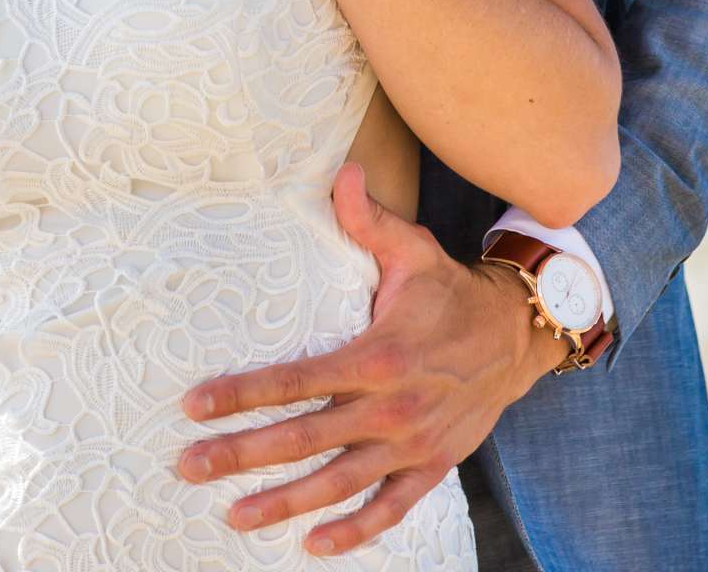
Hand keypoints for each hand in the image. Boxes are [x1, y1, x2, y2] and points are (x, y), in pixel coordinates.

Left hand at [173, 162, 567, 556]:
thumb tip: (343, 173)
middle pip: (305, 439)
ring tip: (234, 514)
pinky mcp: (432, 466)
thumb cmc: (452, 292)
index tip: (194, 405)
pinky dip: (355, 529)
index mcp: (379, 355)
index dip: (242, 393)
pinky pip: (390, 507)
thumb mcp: (415, 251)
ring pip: (339, 482)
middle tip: (189, 466)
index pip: (297, 379)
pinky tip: (314, 543)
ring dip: (285, 502)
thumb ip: (369, 221)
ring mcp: (412, 444)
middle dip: (243, 454)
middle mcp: (392, 407)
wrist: (518, 336)